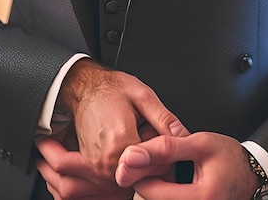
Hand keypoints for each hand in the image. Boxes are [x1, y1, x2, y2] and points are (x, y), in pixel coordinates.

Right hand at [36, 59, 187, 198]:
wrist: (83, 88)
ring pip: (133, 178)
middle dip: (153, 157)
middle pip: (146, 174)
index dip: (166, 149)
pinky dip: (129, 165)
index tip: (160, 133)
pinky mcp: (94, 170)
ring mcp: (98, 169)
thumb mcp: (142, 95)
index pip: (158, 163)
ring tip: (135, 136)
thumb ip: (164, 119)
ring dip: (141, 162)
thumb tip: (184, 136)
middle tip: (146, 131)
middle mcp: (106, 161)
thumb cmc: (111, 88)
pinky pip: (120, 177)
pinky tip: (128, 144)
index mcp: (120, 142)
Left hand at [115, 132, 260, 199]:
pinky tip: (168, 180)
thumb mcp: (200, 143)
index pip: (150, 191)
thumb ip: (166, 148)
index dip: (139, 171)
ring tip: (160, 168)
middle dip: (145, 179)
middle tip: (146, 161)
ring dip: (154, 186)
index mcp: (201, 198)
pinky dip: (164, 192)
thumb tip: (132, 155)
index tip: (137, 156)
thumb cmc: (230, 158)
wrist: (253, 176)